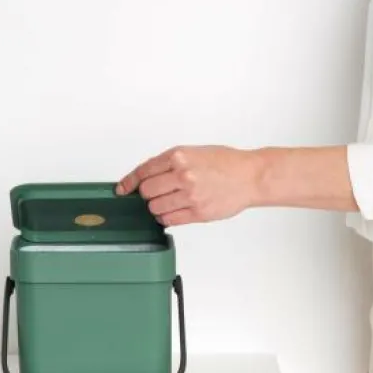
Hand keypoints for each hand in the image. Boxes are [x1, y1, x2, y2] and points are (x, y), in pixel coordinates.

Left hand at [116, 145, 261, 224]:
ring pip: (155, 208)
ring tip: (169, 202)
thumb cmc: (225, 163)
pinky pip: (169, 219)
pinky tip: (173, 212)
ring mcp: (190, 195)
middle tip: (157, 193)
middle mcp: (183, 175)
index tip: (122, 189)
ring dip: (157, 207)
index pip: (143, 171)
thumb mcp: (194, 152)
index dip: (129, 182)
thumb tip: (146, 177)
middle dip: (147, 194)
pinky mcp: (198, 212)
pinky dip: (166, 217)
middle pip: (146, 191)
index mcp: (179, 156)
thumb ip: (170, 163)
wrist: (250, 176)